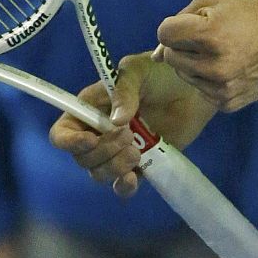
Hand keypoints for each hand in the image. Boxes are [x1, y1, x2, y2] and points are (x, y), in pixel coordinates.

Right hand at [49, 53, 217, 197]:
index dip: (69, 141)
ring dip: (115, 167)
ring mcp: (119, 151)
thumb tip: (116, 121)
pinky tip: (134, 178)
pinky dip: (123, 187)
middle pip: (82, 157)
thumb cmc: (161, 73)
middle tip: (129, 136)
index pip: (63, 132)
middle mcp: (99, 132)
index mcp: (91, 108)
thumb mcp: (139, 70)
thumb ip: (124, 90)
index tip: (90, 140)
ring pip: (99, 173)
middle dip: (103, 151)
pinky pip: (121, 186)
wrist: (194, 89)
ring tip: (138, 152)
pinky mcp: (140, 165)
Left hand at [155, 0, 257, 110]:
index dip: (175, 26)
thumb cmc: (250, 13)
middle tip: (207, 37)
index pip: (164, 34)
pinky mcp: (228, 104)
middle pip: (170, 57)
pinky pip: (200, 90)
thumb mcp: (213, 0)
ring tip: (219, 52)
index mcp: (210, 35)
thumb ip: (179, 19)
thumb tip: (154, 54)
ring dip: (193, 62)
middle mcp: (214, 66)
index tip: (194, 24)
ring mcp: (222, 89)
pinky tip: (228, 67)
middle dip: (182, 45)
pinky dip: (207, 79)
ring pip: (183, 75)